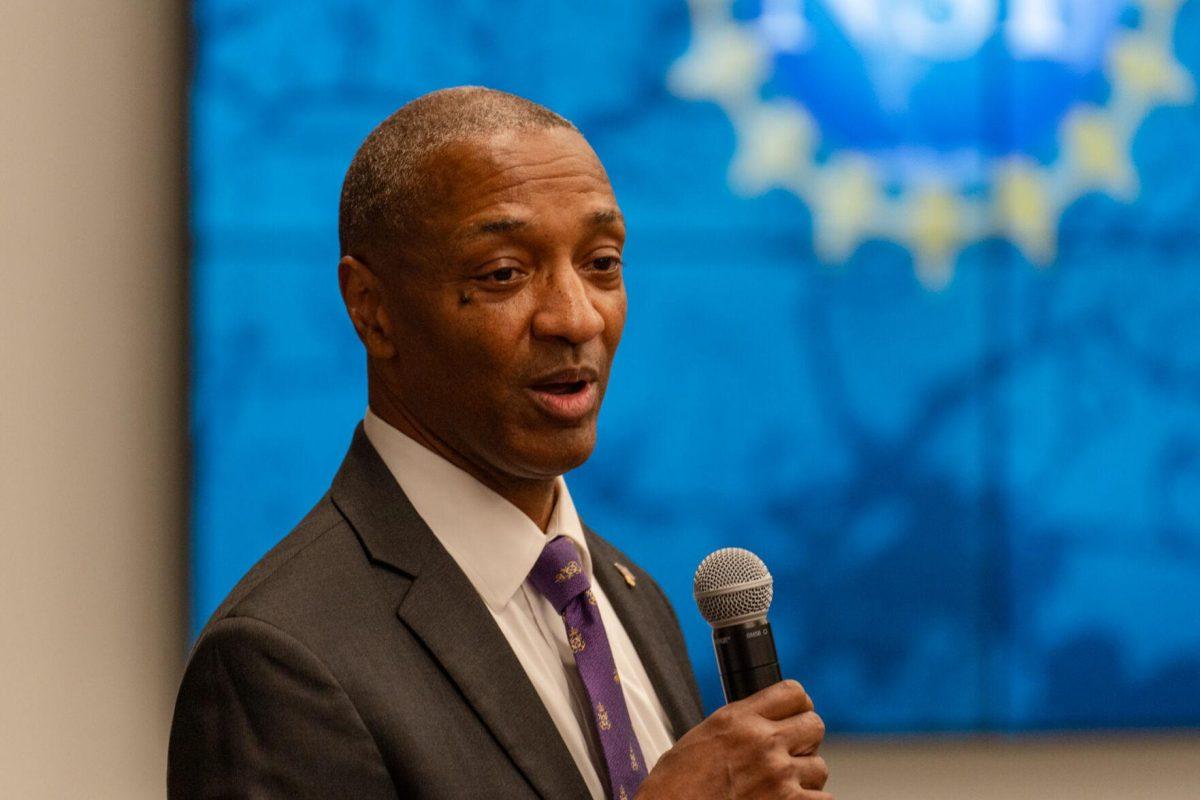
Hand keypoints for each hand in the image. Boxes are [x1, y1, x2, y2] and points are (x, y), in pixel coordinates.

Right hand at [637, 680, 829, 799]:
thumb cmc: (676, 786)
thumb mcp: (703, 737)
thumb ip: (739, 725)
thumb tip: (762, 722)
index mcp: (738, 719)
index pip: (792, 692)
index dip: (797, 705)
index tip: (793, 716)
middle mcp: (763, 742)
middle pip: (813, 725)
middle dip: (804, 739)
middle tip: (789, 753)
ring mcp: (778, 776)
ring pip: (819, 766)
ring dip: (804, 776)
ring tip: (780, 785)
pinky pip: (822, 797)